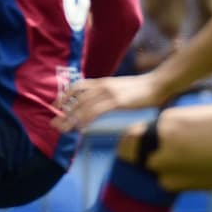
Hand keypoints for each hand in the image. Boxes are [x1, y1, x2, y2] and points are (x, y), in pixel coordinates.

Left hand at [52, 74, 166, 131]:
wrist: (157, 84)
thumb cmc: (142, 89)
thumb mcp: (120, 88)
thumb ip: (108, 94)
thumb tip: (100, 103)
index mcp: (103, 82)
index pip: (77, 86)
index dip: (64, 95)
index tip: (55, 105)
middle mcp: (103, 86)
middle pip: (77, 99)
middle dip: (63, 112)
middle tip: (53, 123)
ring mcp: (109, 93)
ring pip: (84, 106)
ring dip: (71, 119)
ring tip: (62, 129)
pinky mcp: (117, 102)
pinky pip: (97, 111)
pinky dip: (86, 120)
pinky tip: (81, 128)